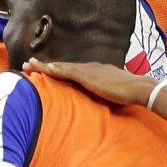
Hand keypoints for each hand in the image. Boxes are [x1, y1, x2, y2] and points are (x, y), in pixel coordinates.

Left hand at [23, 58, 156, 108]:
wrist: (139, 88)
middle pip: (62, 66)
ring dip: (44, 66)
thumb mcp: (112, 93)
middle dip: (44, 65)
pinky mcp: (88, 76)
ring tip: (29, 65)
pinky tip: (44, 69)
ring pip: (61, 67)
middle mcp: (90, 67)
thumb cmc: (129, 94)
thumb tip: (100, 102)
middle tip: (28, 64)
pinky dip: (55, 70)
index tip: (43, 70)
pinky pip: (68, 72)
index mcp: (94, 72)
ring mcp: (88, 70)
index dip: (56, 70)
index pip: (71, 70)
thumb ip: (103, 94)